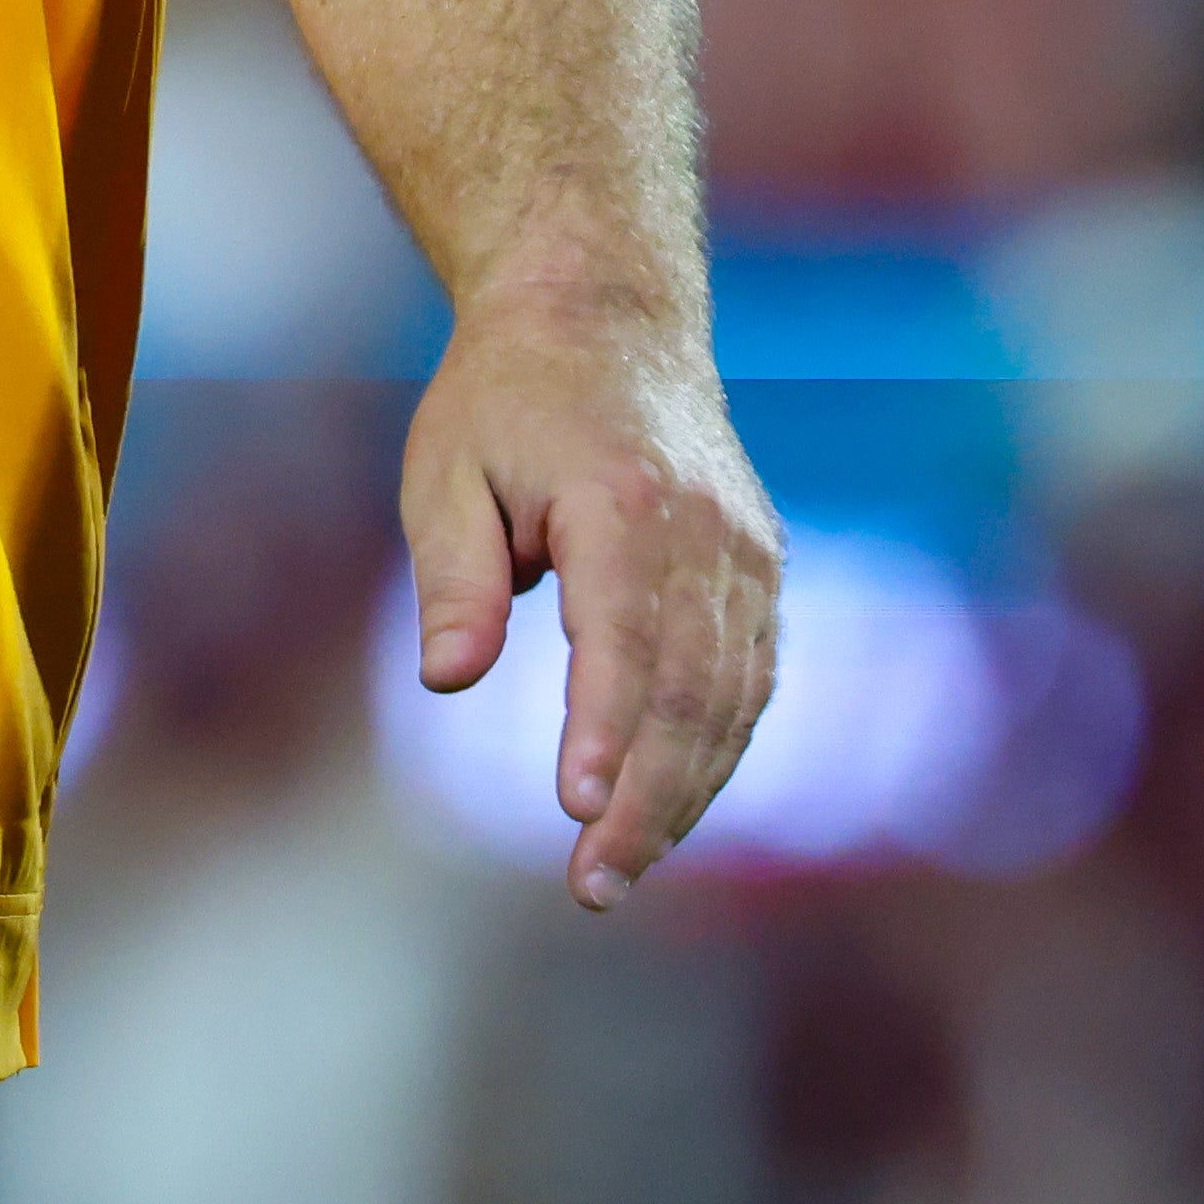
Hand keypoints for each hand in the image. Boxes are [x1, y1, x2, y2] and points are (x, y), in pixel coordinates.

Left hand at [398, 286, 779, 911]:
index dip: (604, 734)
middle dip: (645, 801)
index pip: (624, 640)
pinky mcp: (759, 566)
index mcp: (624, 500)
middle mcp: (705, 530)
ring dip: (684, 794)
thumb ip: (452, 576)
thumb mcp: (444, 468)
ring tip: (620, 871)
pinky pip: (750, 678)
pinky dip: (716, 751)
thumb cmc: (505, 399)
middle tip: (591, 887)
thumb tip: (449, 679)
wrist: (604, 316)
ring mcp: (745, 549)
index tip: (574, 813)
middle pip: (690, 691)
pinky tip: (669, 808)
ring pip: (731, 698)